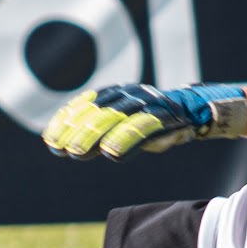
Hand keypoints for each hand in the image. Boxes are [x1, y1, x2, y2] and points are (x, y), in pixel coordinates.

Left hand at [42, 83, 246, 160]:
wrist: (196, 112)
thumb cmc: (153, 122)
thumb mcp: (122, 127)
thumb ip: (97, 135)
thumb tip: (63, 148)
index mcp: (115, 94)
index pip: (84, 105)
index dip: (66, 122)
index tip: (50, 140)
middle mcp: (129, 94)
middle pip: (96, 111)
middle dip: (76, 130)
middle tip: (60, 148)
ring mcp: (147, 103)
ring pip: (115, 117)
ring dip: (94, 135)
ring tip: (76, 152)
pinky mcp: (164, 116)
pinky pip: (142, 127)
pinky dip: (125, 140)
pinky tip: (111, 153)